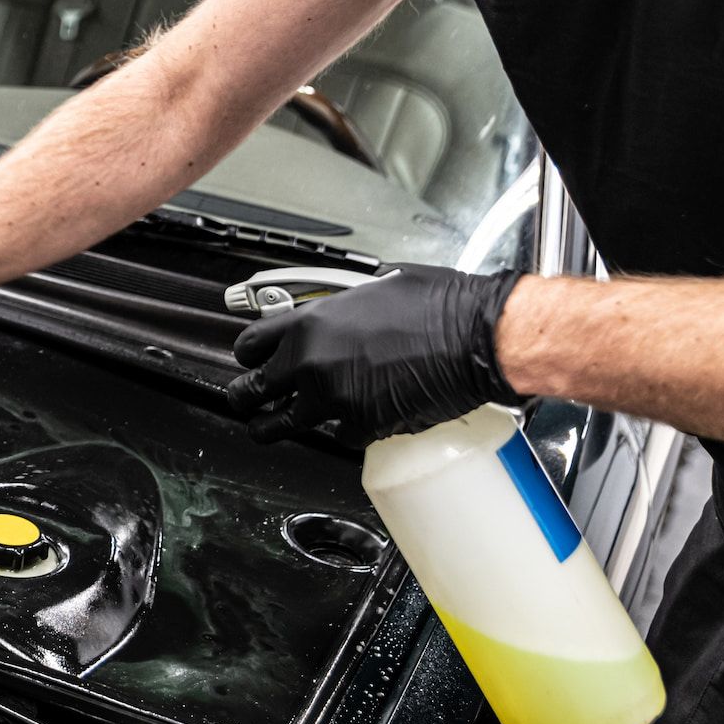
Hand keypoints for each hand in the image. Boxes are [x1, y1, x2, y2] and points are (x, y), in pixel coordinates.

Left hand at [225, 266, 524, 443]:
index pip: (250, 346)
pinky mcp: (360, 427)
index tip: (251, 362)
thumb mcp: (376, 288)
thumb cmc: (441, 307)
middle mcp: (311, 363)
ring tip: (268, 427)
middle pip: (251, 391)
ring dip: (273, 426)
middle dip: (247, 397)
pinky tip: (357, 416)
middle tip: (249, 400)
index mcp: (311, 323)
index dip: (248, 357)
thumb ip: (342, 307)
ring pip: (279, 425)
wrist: (477, 339)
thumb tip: (338, 312)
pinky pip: (337, 436)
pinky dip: (345, 430)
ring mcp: (332, 399)